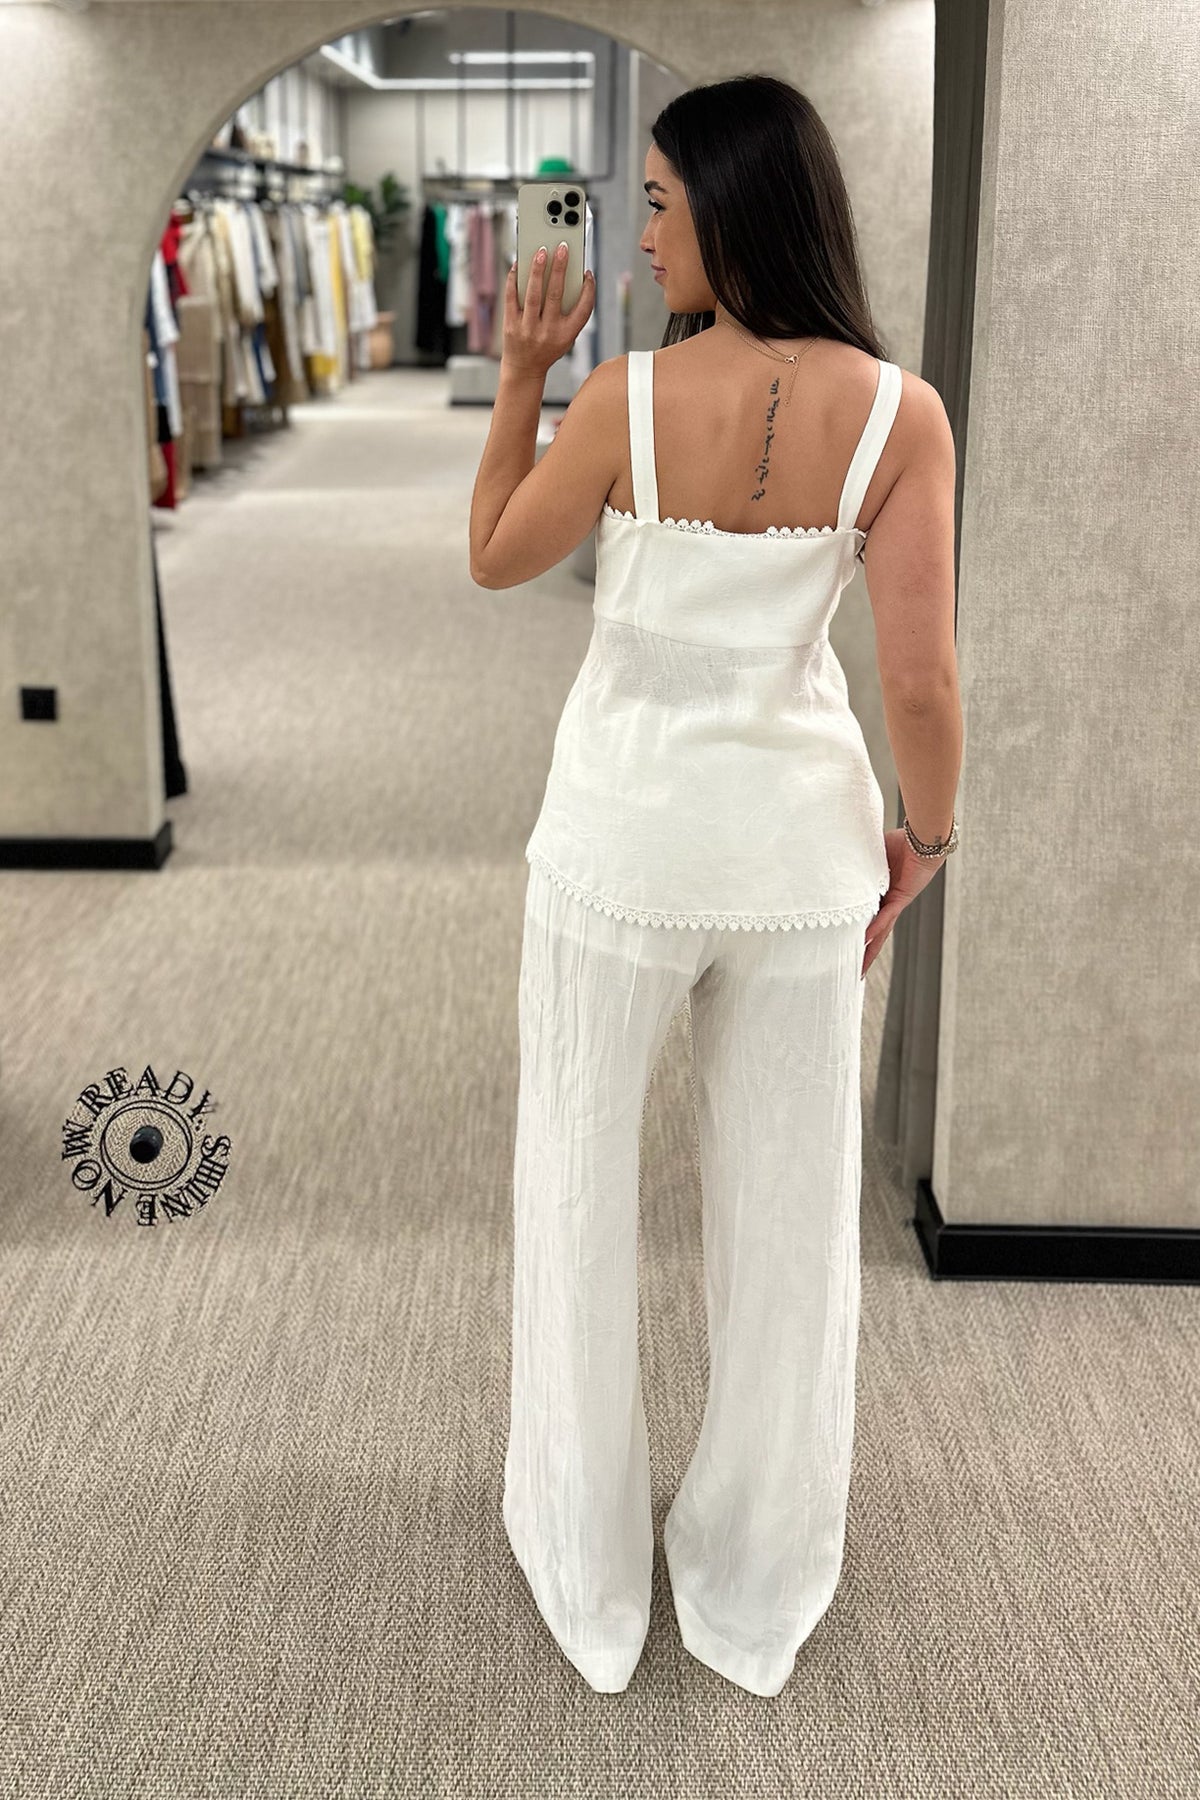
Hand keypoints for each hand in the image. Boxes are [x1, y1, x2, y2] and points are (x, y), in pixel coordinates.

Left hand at [503, 243, 595, 377]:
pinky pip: (512, 297)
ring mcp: (528, 329)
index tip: (588, 273)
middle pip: (556, 295)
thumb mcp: (566, 336)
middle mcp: (548, 332)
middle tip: (562, 247)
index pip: (583, 309)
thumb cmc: (548, 346)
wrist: (524, 369)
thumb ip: (571, 312)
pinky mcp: (510, 325)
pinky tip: (518, 264)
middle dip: (560, 268)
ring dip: (537, 270)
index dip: (589, 290)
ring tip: (541, 251)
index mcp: (566, 335)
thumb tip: (569, 276)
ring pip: (533, 294)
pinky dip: (515, 279)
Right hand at [861, 828, 947, 977]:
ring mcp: (895, 903)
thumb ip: (858, 864)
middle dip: (865, 955)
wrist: (923, 840)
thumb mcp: (872, 856)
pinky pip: (886, 915)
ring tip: (859, 969)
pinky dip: (875, 927)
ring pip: (881, 933)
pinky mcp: (902, 897)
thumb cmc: (901, 844)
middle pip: (875, 936)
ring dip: (869, 951)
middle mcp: (888, 905)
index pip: (868, 922)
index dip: (860, 937)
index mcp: (881, 897)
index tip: (849, 950)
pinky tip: (865, 939)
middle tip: (855, 974)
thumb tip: (837, 858)